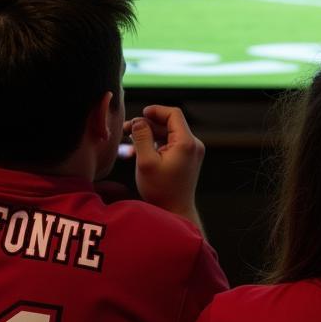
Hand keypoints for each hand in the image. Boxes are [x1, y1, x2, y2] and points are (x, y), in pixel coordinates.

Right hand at [129, 105, 204, 222]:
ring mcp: (191, 151)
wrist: (174, 211)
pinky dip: (156, 143)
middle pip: (170, 124)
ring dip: (149, 134)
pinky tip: (138, 148)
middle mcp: (193, 144)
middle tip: (126, 129)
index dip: (156, 110)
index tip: (140, 114)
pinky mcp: (187, 158)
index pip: (173, 114)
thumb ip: (141, 137)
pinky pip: (170, 143)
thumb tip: (138, 121)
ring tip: (128, 138)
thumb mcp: (146, 162)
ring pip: (168, 133)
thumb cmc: (161, 190)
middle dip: (147, 124)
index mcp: (186, 143)